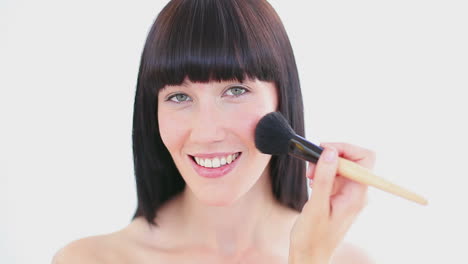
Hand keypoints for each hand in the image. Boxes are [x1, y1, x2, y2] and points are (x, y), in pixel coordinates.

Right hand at [289, 142, 375, 262]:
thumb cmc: (312, 237)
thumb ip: (324, 178)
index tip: (325, 150)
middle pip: (353, 160)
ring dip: (324, 165)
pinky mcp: (339, 195)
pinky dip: (322, 173)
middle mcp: (357, 193)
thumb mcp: (315, 206)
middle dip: (331, 156)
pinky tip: (312, 182)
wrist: (309, 254)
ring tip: (310, 176)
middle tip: (312, 165)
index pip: (365, 159)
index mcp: (357, 195)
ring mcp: (349, 194)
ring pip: (342, 166)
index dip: (346, 149)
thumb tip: (330, 152)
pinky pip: (335, 175)